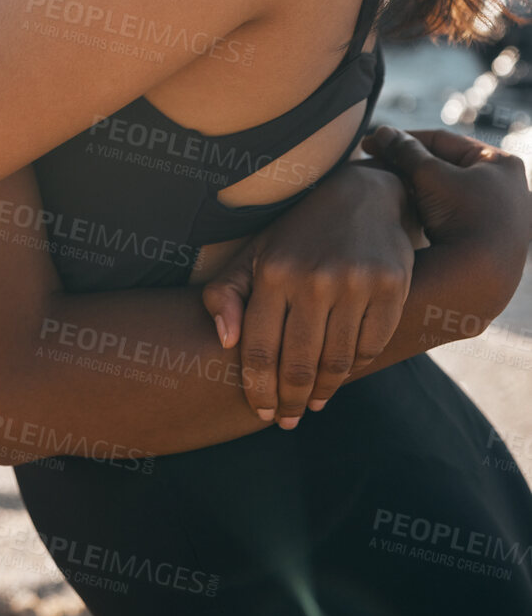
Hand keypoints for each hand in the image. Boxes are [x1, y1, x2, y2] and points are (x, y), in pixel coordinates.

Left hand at [201, 161, 414, 427]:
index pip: (258, 349)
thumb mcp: (255, 253)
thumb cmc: (299, 233)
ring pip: (336, 363)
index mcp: (273, 272)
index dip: (258, 389)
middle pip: (298, 364)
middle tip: (288, 420)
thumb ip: (225, 293)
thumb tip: (224, 340)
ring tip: (313, 402)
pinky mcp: (390, 286)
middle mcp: (313, 278)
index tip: (262, 412)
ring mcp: (355, 282)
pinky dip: (357, 367)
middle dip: (289, 401)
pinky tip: (343, 373)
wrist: (364, 195)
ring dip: (323, 391)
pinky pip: (371, 346)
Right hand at [362, 124, 531, 242]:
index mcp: (501, 164)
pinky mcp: (485, 240)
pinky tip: (403, 210)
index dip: (403, 139)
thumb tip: (382, 132)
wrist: (481, 278)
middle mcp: (506, 187)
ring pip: (444, 191)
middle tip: (374, 162)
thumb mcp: (430, 176)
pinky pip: (449, 214)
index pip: (443, 141)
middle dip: (407, 164)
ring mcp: (498, 216)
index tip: (373, 142)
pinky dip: (426, 209)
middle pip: (444, 166)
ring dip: (415, 188)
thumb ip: (405, 151)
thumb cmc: (463, 218)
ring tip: (384, 186)